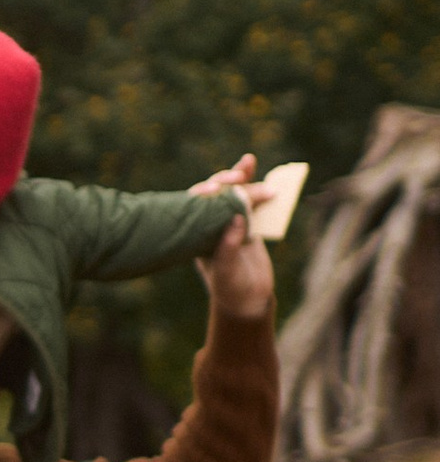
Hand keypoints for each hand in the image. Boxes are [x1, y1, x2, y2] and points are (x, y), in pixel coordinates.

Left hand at [192, 156, 273, 320]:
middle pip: (216, 196)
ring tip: (248, 160)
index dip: (205, 195)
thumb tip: (235, 218)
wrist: (248, 301)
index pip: (197, 208)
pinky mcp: (248, 224)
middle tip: (237, 175)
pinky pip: (254, 203)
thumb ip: (228, 247)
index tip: (215, 189)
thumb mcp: (226, 272)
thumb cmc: (230, 289)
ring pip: (234, 195)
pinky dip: (259, 189)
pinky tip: (265, 177)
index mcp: (197, 235)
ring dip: (241, 176)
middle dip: (225, 181)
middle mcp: (211, 225)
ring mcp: (230, 222)